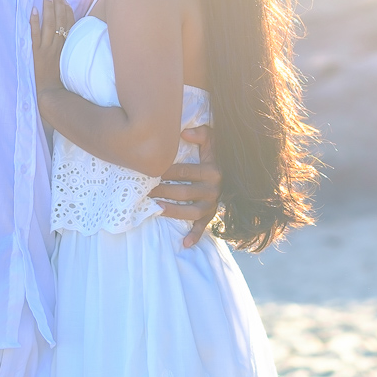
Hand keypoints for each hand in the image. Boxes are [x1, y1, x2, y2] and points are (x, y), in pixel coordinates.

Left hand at [31, 0, 75, 95]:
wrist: (52, 93)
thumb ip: (73, 48)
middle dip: (58, 4)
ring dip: (48, 9)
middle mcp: (60, 45)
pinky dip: (34, 22)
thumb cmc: (63, 79)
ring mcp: (48, 49)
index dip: (66, 9)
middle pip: (60, 20)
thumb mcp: (72, 61)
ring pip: (49, 25)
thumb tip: (72, 35)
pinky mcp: (37, 54)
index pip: (70, 23)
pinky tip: (33, 10)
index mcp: (69, 46)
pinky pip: (35, 35)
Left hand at [150, 125, 220, 247]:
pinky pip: (204, 226)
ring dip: (173, 211)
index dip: (165, 171)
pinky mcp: (212, 214)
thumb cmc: (214, 153)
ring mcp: (213, 203)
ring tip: (155, 208)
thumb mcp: (212, 139)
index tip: (149, 171)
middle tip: (145, 191)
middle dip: (163, 191)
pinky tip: (184, 243)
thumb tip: (185, 133)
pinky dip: (195, 235)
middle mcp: (214, 189)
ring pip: (191, 211)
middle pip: (184, 192)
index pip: (184, 172)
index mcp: (213, 171)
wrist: (230, 169)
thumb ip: (202, 134)